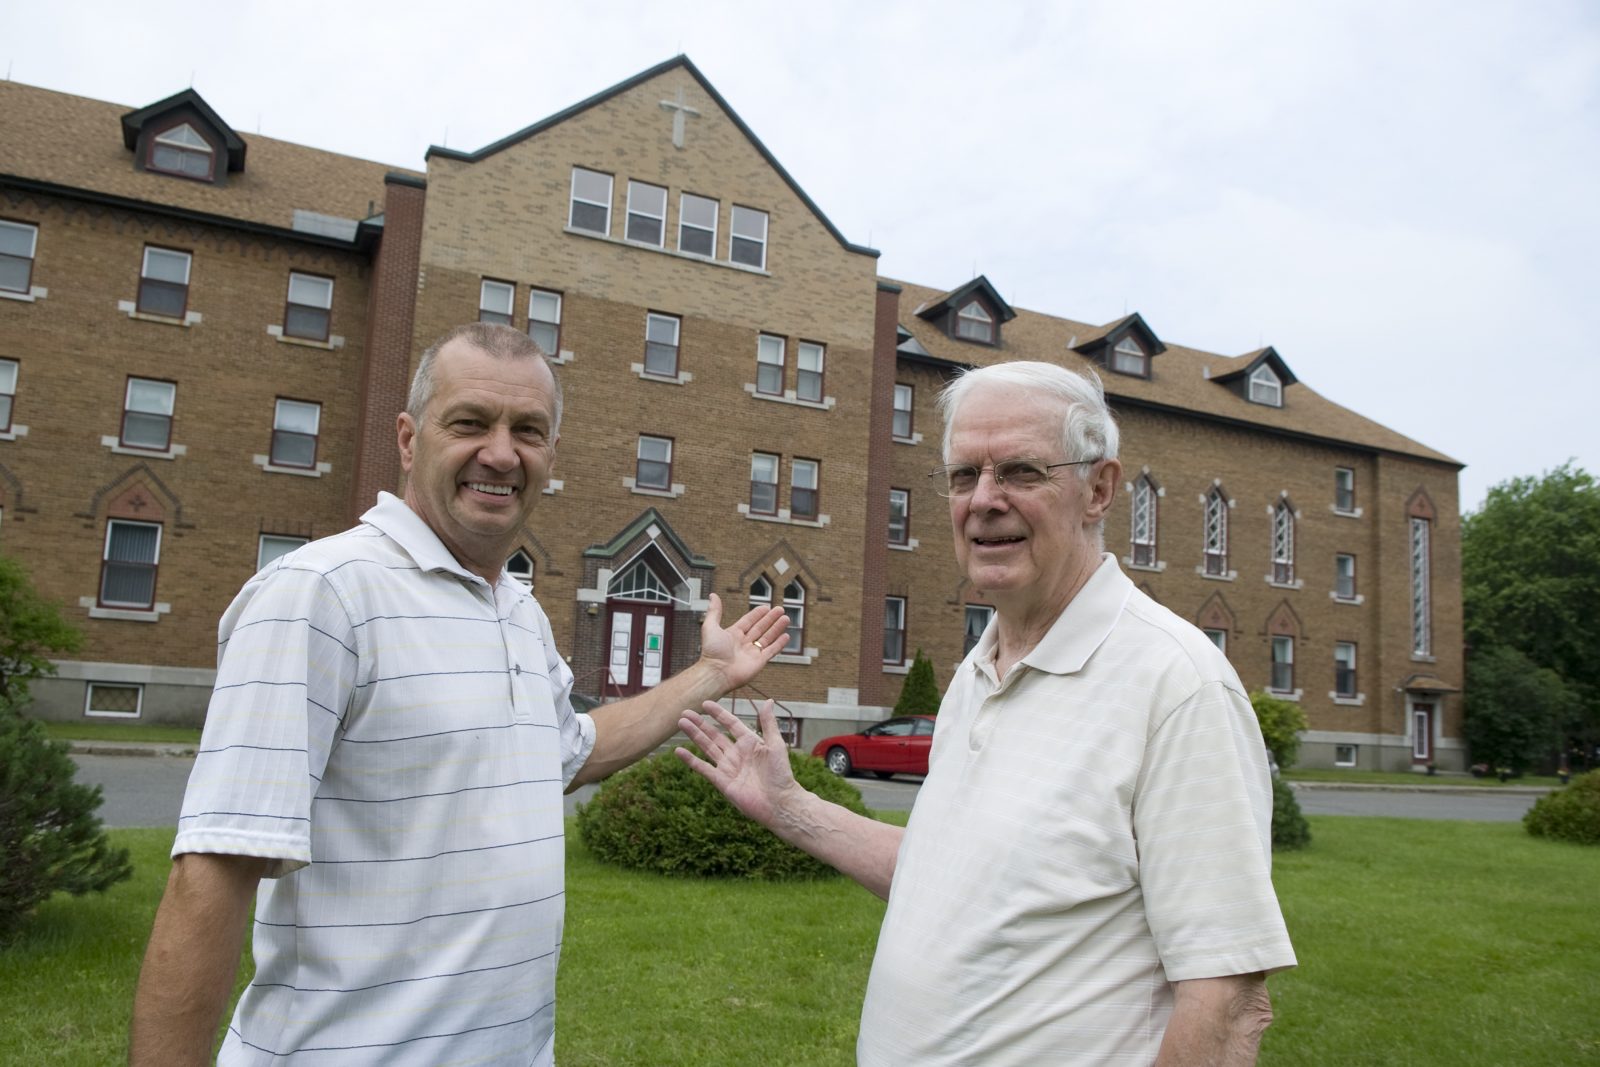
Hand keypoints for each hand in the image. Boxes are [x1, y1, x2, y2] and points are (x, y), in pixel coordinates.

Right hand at [676, 699, 799, 827]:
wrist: (778, 802)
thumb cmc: (781, 774)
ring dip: (694, 735)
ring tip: (681, 723)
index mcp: (750, 743)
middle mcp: (737, 754)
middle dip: (700, 724)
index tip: (705, 703)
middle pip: (714, 735)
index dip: (718, 714)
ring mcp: (728, 767)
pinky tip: (678, 751)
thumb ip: (769, 723)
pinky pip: (703, 768)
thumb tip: (768, 700)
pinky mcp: (721, 781)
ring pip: (707, 747)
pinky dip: (691, 760)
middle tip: (685, 712)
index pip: (730, 724)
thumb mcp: (775, 744)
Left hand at [696, 592, 788, 690]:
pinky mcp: (759, 662)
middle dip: (770, 619)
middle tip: (780, 609)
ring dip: (777, 628)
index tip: (766, 607)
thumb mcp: (710, 627)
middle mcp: (743, 643)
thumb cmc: (711, 652)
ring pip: (768, 638)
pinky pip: (772, 651)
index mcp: (733, 635)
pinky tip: (786, 636)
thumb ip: (714, 611)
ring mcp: (752, 653)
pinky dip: (779, 644)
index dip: (757, 614)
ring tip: (786, 618)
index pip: (748, 621)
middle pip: (760, 628)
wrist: (717, 673)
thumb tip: (713, 595)